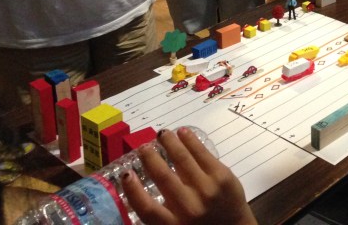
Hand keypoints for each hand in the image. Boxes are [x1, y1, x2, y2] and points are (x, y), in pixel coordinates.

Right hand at [122, 128, 256, 224]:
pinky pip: (203, 154)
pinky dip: (190, 141)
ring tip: (161, 134)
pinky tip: (182, 132)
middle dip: (150, 159)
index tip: (125, 174)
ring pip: (183, 160)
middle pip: (164, 178)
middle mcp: (189, 208)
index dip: (133, 190)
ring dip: (170, 143)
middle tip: (143, 147)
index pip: (147, 208)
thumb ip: (161, 214)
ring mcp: (207, 190)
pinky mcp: (222, 177)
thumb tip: (141, 188)